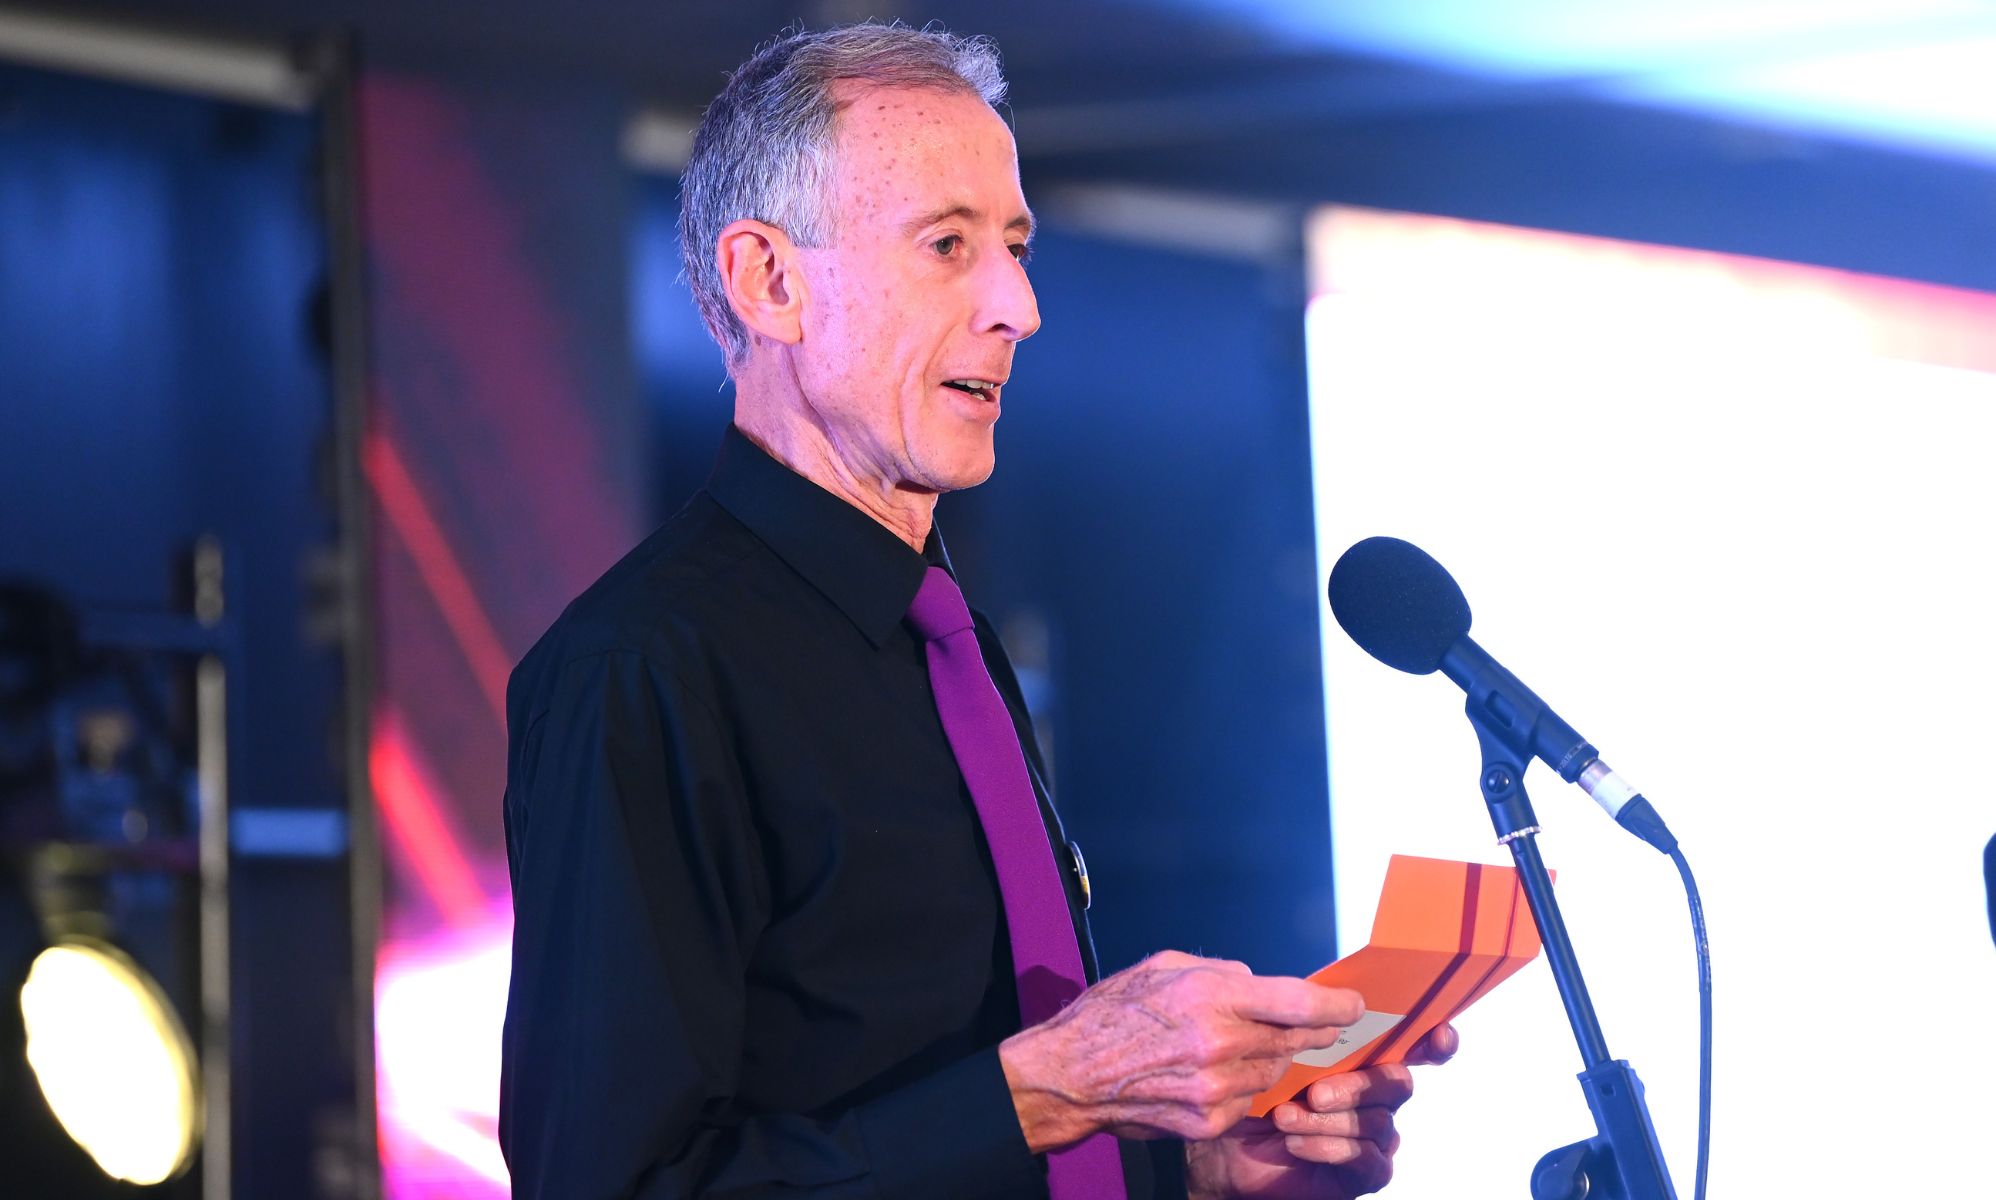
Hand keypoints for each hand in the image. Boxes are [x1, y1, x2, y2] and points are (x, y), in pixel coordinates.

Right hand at [998, 951, 1362, 1150]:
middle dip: (1310, 1030)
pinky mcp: (1209, 1121)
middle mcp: (1219, 1044)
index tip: (1354, 1006)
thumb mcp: (1163, 966)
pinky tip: (1218, 1072)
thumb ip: (1220, 972)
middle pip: (1294, 1039)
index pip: (1298, 1002)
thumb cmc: (1113, 1014)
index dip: (1336, 1005)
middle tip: (1321, 1023)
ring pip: (1273, 1069)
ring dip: (1270, 1056)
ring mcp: (1216, 1089)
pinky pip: (1249, 1098)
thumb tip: (1260, 984)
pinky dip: (1244, 1084)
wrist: (1071, 1076)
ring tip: (1242, 1044)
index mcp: (1209, 996)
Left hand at [1183, 1023, 1458, 1198]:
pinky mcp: (1362, 1172)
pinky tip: (1294, 1142)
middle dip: (1359, 1086)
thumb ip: (1304, 1020)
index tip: (1436, 1034)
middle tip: (1315, 1092)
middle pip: (1398, 1083)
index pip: (1414, 1045)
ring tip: (1284, 1117)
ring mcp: (1372, 1135)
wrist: (1221, 1144)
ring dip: (1330, 1121)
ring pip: (1379, 1123)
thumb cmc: (1249, 1089)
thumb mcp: (1271, 1047)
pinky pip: (1369, 1161)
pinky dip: (1331, 1148)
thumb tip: (1330, 998)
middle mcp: (1374, 1095)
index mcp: (1361, 1057)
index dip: (1434, 1040)